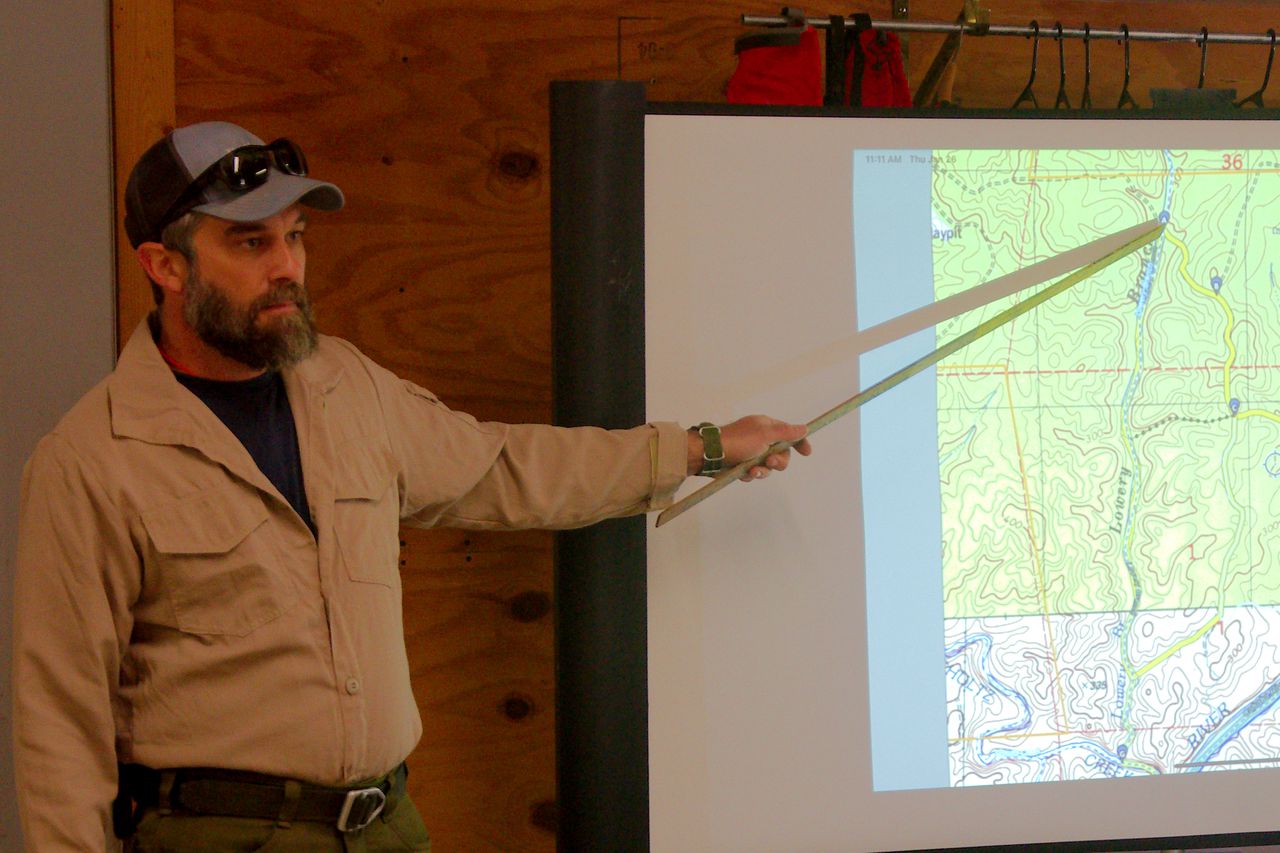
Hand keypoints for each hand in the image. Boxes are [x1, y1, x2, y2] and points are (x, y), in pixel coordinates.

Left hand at [687, 415, 811, 479]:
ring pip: (768, 467)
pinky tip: (744, 474)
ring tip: (752, 471)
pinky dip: (751, 475)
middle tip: (770, 462)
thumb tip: (804, 427)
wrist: (710, 454)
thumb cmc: (738, 441)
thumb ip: (786, 433)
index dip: (799, 442)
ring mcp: (751, 452)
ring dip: (762, 471)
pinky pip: (755, 473)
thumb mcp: (765, 434)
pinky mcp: (743, 464)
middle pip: (781, 454)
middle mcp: (760, 438)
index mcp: (766, 426)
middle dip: (778, 462)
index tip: (806, 453)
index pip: (789, 433)